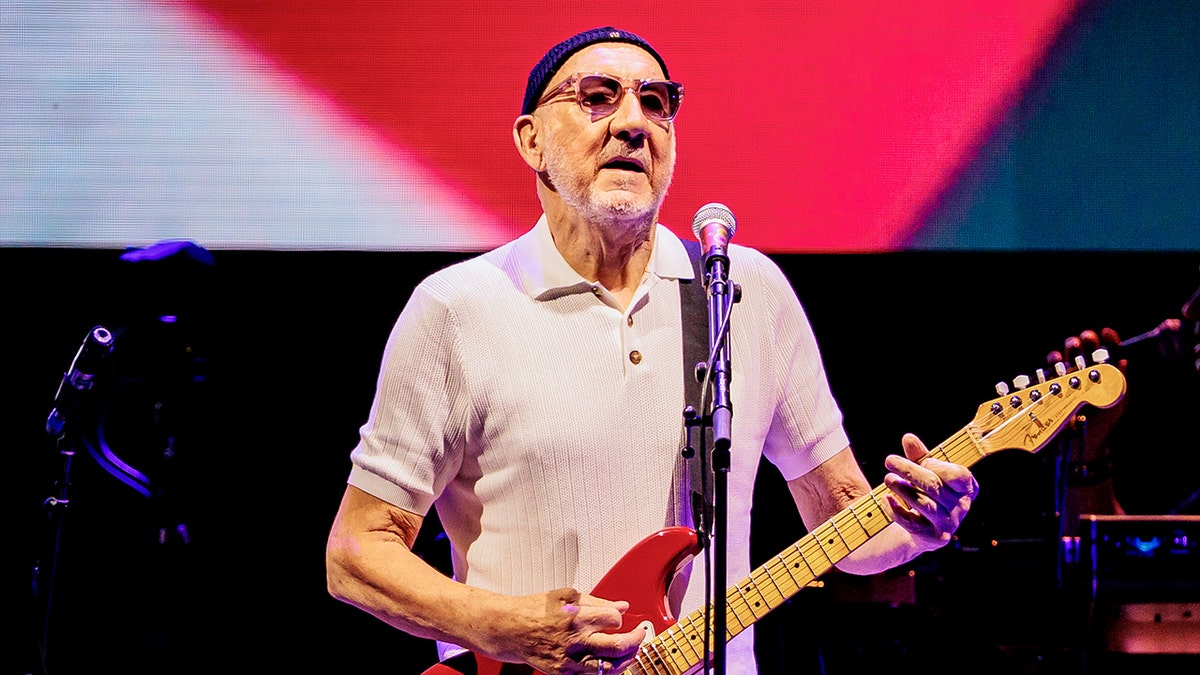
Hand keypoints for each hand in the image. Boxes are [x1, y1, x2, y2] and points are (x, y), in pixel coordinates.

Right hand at [482, 588, 644, 673]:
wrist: (509, 629)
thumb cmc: (534, 609)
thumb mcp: (566, 595)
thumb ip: (597, 601)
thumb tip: (621, 605)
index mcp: (576, 617)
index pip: (614, 619)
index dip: (620, 617)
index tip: (619, 617)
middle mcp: (574, 640)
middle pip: (618, 646)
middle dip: (635, 641)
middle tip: (639, 636)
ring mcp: (569, 660)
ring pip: (608, 667)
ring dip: (625, 660)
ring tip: (630, 652)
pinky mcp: (562, 672)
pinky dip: (605, 670)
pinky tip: (609, 663)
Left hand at [882, 433, 978, 550]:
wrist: (924, 528)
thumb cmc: (928, 492)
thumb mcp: (926, 471)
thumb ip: (919, 455)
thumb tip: (909, 438)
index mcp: (967, 487)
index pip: (959, 475)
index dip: (938, 466)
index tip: (922, 461)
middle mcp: (962, 507)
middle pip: (934, 486)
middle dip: (909, 471)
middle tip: (889, 460)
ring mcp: (949, 523)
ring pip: (924, 504)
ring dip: (903, 489)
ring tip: (887, 479)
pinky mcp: (935, 537)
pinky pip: (912, 523)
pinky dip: (896, 510)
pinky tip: (885, 498)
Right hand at [1046, 326, 1129, 452]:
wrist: (1082, 439)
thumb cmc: (1103, 419)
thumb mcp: (1118, 398)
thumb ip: (1121, 377)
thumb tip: (1121, 358)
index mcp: (1104, 371)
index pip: (1107, 349)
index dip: (1108, 339)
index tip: (1105, 333)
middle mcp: (1085, 370)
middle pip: (1084, 347)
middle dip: (1085, 340)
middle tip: (1086, 339)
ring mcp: (1067, 376)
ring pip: (1066, 354)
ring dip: (1069, 348)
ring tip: (1073, 350)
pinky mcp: (1052, 384)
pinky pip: (1049, 368)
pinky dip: (1052, 361)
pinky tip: (1057, 362)